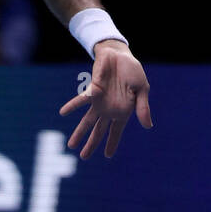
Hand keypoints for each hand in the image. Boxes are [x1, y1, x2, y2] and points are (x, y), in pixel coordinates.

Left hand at [59, 39, 152, 158]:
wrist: (120, 53)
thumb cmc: (132, 71)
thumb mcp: (142, 89)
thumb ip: (142, 107)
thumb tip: (147, 126)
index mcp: (122, 111)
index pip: (116, 131)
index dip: (112, 143)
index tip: (107, 155)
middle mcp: (109, 109)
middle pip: (98, 130)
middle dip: (91, 144)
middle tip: (83, 157)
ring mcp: (99, 100)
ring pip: (87, 121)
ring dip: (79, 133)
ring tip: (70, 146)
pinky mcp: (93, 89)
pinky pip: (81, 100)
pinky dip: (72, 106)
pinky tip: (63, 112)